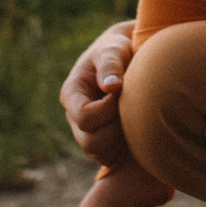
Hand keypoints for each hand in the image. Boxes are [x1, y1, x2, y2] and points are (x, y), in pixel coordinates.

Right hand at [60, 21, 134, 166]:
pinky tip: (134, 125)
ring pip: (100, 153)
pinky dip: (124, 147)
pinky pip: (110, 158)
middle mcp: (75, 117)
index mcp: (72, 94)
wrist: (131, 56)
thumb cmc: (119, 49)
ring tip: (132, 114)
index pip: (84, 117)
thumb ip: (111, 64)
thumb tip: (111, 87)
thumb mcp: (114, 48)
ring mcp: (86, 132)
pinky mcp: (103, 142)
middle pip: (91, 141)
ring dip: (120, 138)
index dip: (107, 110)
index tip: (121, 92)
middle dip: (115, 126)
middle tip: (130, 105)